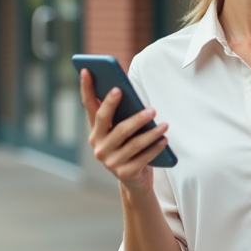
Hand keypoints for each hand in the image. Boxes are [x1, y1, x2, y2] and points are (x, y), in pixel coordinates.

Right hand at [80, 69, 168, 192]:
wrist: (134, 180)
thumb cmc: (130, 146)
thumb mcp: (123, 130)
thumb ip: (122, 114)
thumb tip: (129, 91)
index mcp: (96, 130)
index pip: (89, 105)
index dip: (86, 88)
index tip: (86, 70)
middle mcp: (98, 145)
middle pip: (107, 122)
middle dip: (121, 109)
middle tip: (144, 104)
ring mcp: (109, 161)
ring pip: (131, 143)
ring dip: (150, 132)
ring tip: (164, 123)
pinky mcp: (124, 173)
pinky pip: (142, 158)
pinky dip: (155, 148)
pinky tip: (164, 139)